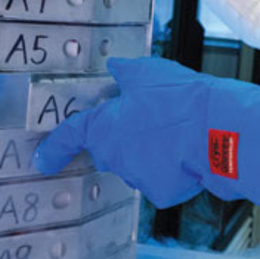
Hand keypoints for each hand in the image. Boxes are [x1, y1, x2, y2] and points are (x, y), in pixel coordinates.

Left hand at [34, 57, 259, 233]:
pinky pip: (163, 180)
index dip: (55, 147)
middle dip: (127, 139)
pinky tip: (189, 152)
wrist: (215, 129)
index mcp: (104, 126)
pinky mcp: (161, 192)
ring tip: (179, 133)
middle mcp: (115, 156)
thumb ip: (127, 72)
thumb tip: (115, 66)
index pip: (71, 136)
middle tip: (153, 122)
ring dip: (153, 152)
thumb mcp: (150, 72)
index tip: (43, 159)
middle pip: (111, 150)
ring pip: (139, 166)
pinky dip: (174, 169)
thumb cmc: (182, 99)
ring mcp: (137, 177)